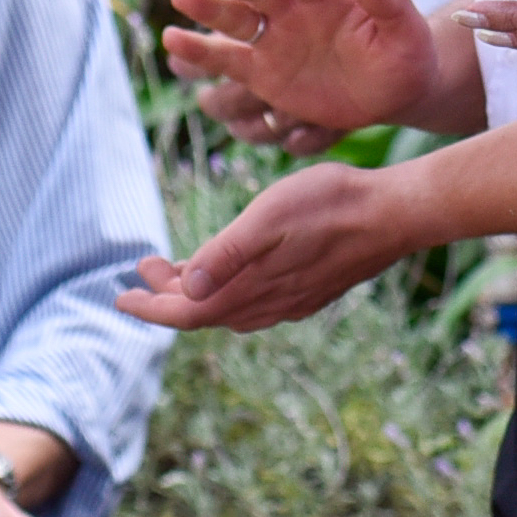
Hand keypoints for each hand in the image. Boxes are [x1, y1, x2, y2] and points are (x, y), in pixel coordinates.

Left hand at [115, 158, 439, 331]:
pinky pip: (257, 305)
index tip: (119, 296)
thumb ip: (226, 255)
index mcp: (251, 287)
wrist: (398, 214)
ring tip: (178, 268)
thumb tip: (185, 289)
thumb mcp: (269, 217)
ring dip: (198, 294)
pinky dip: (229, 293)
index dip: (149, 307)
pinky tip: (234, 275)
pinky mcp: (312, 291)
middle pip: (204, 312)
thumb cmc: (332, 204)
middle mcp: (269, 304)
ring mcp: (293, 300)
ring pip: (230, 310)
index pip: (185, 312)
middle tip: (143, 267)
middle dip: (167, 293)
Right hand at [162, 0, 449, 149]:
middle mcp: (294, 9)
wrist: (395, 91)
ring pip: (234, 18)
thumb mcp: (408, 31)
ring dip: (207, 7)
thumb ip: (391, 3)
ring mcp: (275, 38)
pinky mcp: (262, 72)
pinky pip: (227, 59)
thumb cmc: (406, 55)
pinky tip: (172, 40)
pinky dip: (199, 51)